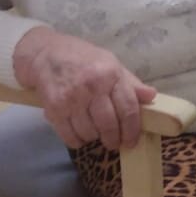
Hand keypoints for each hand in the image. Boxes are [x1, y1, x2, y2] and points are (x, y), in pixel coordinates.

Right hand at [13, 27, 156, 149]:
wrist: (44, 53)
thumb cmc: (81, 58)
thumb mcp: (110, 63)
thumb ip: (130, 83)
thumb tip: (151, 96)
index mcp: (110, 74)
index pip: (128, 109)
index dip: (132, 130)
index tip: (131, 141)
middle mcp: (92, 86)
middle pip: (109, 125)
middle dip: (113, 139)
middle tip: (113, 143)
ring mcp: (72, 98)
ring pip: (90, 133)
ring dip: (93, 138)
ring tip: (94, 131)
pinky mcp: (54, 108)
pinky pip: (70, 136)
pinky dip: (76, 141)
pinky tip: (78, 134)